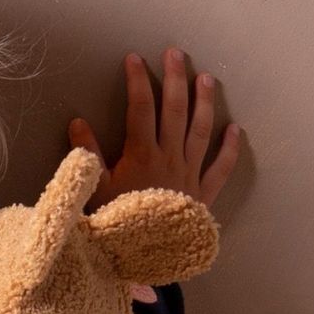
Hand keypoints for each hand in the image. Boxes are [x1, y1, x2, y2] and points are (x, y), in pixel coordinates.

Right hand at [70, 47, 241, 208]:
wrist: (143, 259)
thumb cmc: (114, 225)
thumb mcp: (93, 192)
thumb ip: (87, 156)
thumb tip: (77, 123)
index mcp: (141, 155)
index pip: (140, 108)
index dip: (137, 81)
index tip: (133, 59)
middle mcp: (169, 157)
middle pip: (175, 110)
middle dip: (175, 78)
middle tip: (175, 53)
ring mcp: (189, 174)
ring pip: (200, 130)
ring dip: (204, 101)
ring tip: (206, 78)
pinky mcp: (202, 194)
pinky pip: (220, 168)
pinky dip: (229, 148)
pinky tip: (236, 130)